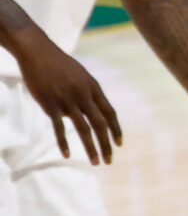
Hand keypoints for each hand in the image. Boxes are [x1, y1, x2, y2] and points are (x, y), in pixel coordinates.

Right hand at [9, 29, 120, 162]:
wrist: (38, 52)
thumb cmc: (59, 65)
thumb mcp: (80, 76)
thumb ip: (86, 93)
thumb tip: (86, 111)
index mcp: (93, 88)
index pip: (110, 113)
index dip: (116, 129)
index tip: (120, 144)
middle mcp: (84, 95)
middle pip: (101, 124)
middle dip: (107, 144)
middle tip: (110, 161)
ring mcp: (68, 100)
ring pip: (84, 129)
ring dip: (91, 148)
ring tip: (96, 163)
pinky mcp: (50, 104)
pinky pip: (60, 128)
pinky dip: (64, 143)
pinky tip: (68, 155)